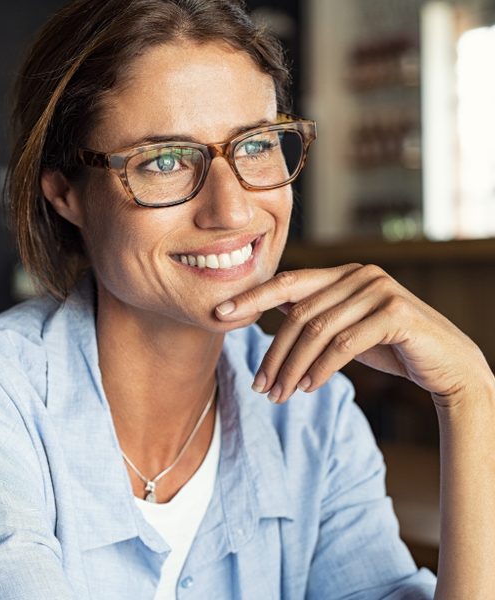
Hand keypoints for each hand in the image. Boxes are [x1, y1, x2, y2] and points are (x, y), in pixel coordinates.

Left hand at [215, 263, 490, 404]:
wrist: (449, 366)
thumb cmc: (392, 347)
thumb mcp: (346, 328)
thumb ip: (315, 314)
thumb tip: (269, 311)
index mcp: (343, 273)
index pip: (287, 282)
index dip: (251, 297)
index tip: (219, 314)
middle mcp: (360, 274)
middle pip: (298, 313)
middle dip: (274, 353)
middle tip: (259, 386)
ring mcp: (379, 290)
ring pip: (317, 330)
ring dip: (293, 367)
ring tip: (278, 395)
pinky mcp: (395, 313)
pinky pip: (344, 344)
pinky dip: (321, 368)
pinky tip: (308, 387)